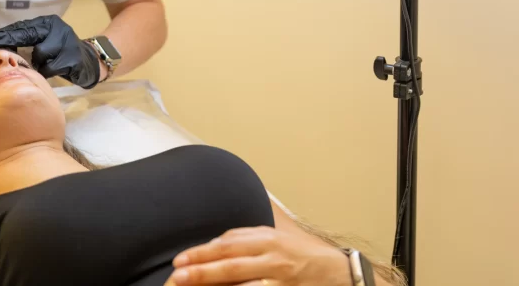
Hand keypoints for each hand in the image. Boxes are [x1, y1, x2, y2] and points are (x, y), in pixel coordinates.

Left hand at [0, 15, 100, 88]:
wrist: (88, 62)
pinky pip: (50, 68)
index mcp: (49, 23)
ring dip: (37, 64)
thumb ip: (27, 42)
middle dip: (10, 42)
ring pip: (40, 54)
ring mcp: (67, 43)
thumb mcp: (44, 41)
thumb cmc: (60, 52)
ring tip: (43, 66)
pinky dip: (47, 72)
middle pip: (29, 36)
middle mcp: (58, 29)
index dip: (5, 34)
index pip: (23, 27)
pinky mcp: (73, 58)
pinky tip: (52, 71)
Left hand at [166, 226, 351, 285]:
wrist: (341, 274)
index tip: (180, 259)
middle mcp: (273, 258)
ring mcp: (280, 280)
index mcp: (268, 239)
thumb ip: (247, 236)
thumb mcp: (277, 237)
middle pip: (231, 263)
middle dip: (202, 270)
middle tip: (177, 275)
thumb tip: (215, 242)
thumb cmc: (304, 254)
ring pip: (242, 285)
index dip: (202, 252)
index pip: (228, 244)